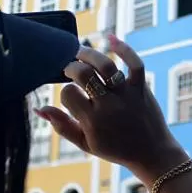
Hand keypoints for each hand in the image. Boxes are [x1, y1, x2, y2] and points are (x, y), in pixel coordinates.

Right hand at [37, 37, 187, 181]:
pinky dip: (124, 49)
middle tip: (70, 69)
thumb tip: (39, 108)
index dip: (64, 92)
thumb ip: (62, 126)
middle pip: (84, 74)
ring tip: (81, 53)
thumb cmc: (115, 148)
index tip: (71, 96)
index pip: (67, 94)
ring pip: (106, 65)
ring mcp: (127, 95)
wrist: (152, 154)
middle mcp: (108, 106)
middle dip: (71, 67)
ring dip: (90, 54)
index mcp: (92, 121)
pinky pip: (135, 64)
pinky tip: (110, 39)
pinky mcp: (142, 88)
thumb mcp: (85, 143)